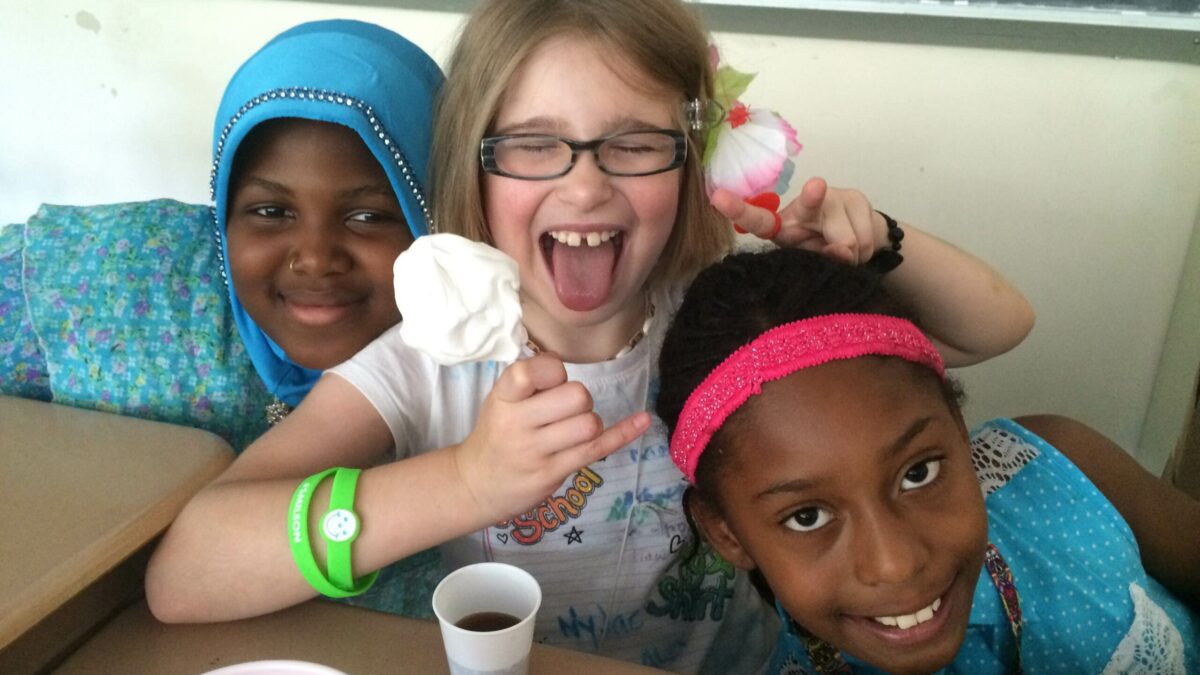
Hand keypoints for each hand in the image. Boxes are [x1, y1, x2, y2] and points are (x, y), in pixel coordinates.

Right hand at [452, 353, 649, 522]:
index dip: (554, 371)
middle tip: (565, 411)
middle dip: (580, 399)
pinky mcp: (553, 473)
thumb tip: (560, 361)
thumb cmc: (496, 435)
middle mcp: (517, 422)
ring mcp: (535, 451)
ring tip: (572, 430)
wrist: (476, 484)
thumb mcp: (501, 401)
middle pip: (575, 396)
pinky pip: (597, 449)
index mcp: (504, 397)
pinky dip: (624, 432)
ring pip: (589, 424)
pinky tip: (642, 420)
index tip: (551, 381)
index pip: (534, 371)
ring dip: (590, 422)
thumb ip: (530, 381)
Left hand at [711, 177, 884, 264]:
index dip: (739, 210)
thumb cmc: (823, 251)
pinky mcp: (857, 198)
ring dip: (851, 255)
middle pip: (809, 205)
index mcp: (783, 227)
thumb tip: (843, 249)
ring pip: (847, 238)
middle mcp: (803, 207)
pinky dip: (866, 252)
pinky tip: (861, 245)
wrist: (863, 237)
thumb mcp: (813, 261)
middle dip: (813, 198)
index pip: (759, 220)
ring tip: (847, 254)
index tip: (718, 197)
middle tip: (816, 187)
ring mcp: (831, 198)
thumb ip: (820, 258)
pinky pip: (866, 237)